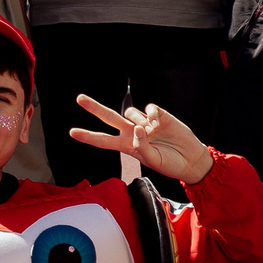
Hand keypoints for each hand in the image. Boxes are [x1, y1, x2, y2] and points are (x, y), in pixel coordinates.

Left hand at [66, 94, 214, 183]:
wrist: (190, 159)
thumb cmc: (169, 163)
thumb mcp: (152, 160)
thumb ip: (141, 146)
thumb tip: (137, 129)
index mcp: (127, 146)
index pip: (104, 140)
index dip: (89, 136)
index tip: (72, 132)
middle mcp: (133, 132)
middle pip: (109, 118)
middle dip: (94, 108)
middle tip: (79, 99)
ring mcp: (145, 122)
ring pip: (131, 113)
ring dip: (139, 121)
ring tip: (153, 132)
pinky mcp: (159, 115)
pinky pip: (148, 109)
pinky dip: (151, 115)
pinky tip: (159, 124)